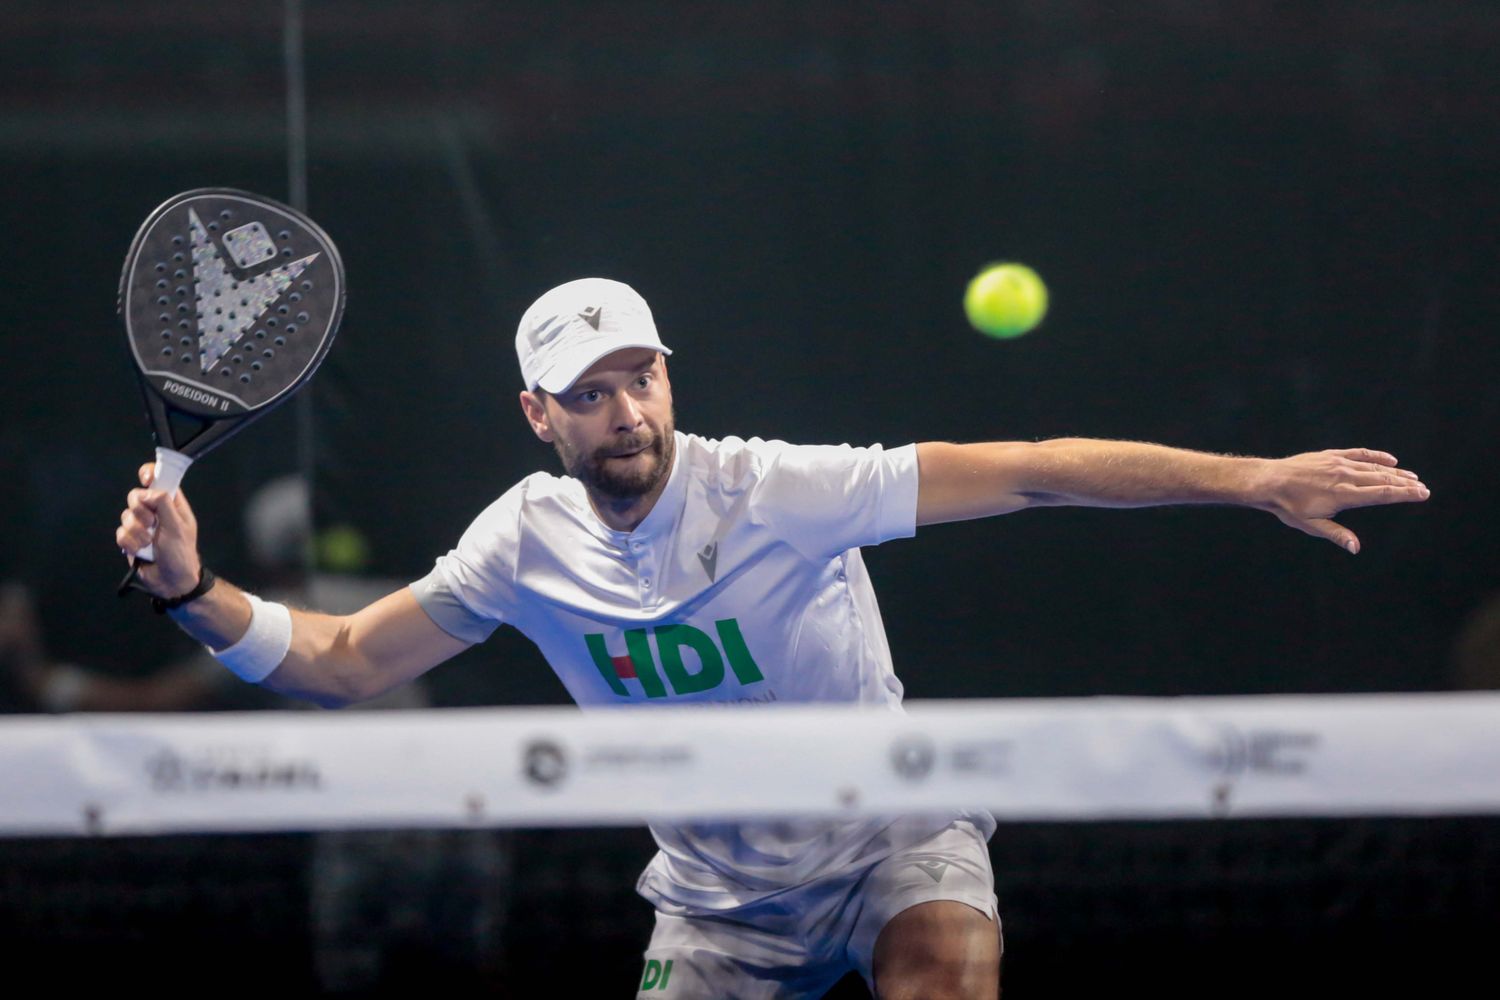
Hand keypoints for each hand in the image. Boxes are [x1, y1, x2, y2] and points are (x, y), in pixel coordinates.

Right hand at [116, 462, 202, 596]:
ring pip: (126, 515)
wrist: (171, 581)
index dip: (149, 474)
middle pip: (136, 496)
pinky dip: (130, 542)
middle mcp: (155, 512)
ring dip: (137, 531)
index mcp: (172, 504)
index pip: (159, 480)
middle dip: (140, 510)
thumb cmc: (181, 553)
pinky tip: (140, 551)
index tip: (144, 478)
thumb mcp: (177, 526)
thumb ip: (163, 504)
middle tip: (152, 523)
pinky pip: (120, 533)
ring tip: (149, 543)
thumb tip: (147, 490)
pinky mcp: (131, 540)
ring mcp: (142, 526)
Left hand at [1259, 448, 1428, 553]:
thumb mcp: (1311, 525)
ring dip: (1395, 472)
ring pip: (1373, 467)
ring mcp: (1338, 463)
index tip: (1422, 494)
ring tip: (1413, 477)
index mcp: (1343, 495)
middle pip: (1383, 479)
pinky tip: (1390, 460)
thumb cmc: (1288, 506)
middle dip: (1406, 484)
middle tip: (1424, 488)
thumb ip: (1336, 535)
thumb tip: (1356, 548)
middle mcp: (1345, 477)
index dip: (1404, 494)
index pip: (1382, 494)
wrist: (1269, 481)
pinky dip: (1376, 456)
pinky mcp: (1330, 455)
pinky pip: (1358, 453)